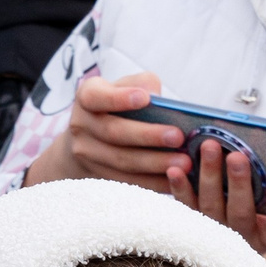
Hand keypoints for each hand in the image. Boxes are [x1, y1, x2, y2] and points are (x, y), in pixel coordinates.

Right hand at [23, 74, 186, 191]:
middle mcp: (81, 125)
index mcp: (86, 97)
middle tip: (177, 137)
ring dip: (155, 163)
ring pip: (122, 161)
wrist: (91, 138)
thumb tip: (158, 97)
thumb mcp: (126, 86)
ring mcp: (86, 154)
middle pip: (113, 132)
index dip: (118, 99)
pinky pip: (127, 182)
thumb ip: (142, 84)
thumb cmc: (118, 104)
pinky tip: (174, 179)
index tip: (144, 98)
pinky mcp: (97, 176)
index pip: (95, 96)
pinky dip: (152, 182)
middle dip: (147, 136)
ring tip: (184, 162)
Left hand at [173, 137, 265, 255]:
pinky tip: (176, 170)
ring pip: (211, 206)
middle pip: (241, 213)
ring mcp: (215, 235)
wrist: (232, 231)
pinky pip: (186, 207)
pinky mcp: (192, 226)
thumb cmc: (262, 208)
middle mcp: (242, 240)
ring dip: (210, 175)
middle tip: (237, 157)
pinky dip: (181, 188)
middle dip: (239, 183)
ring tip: (210, 147)